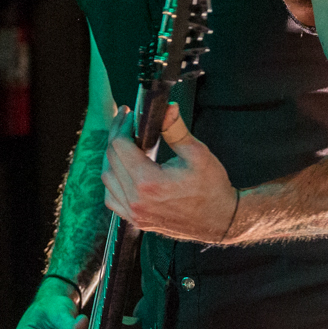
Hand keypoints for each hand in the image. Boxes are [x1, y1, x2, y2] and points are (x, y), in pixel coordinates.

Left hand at [101, 103, 238, 242]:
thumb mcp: (197, 153)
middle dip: (117, 135)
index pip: (119, 145)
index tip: (130, 114)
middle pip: (110, 159)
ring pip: (107, 179)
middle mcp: (137, 200)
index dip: (123, 125)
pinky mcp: (136, 220)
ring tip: (126, 143)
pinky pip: (112, 198)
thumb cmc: (212, 188)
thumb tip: (167, 108)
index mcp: (149, 182)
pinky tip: (124, 170)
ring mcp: (135, 213)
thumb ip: (176, 129)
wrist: (220, 220)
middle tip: (127, 123)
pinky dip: (113, 181)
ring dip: (112, 158)